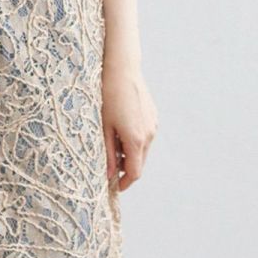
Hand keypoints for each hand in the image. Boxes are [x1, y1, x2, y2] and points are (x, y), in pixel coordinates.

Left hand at [101, 57, 157, 191]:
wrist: (122, 70)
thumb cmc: (108, 97)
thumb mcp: (104, 127)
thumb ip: (108, 153)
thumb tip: (108, 174)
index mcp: (136, 140)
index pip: (134, 173)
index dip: (124, 183)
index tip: (113, 187)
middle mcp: (149, 135)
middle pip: (140, 163)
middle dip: (126, 169)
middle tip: (109, 169)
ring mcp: (153, 126)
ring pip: (143, 150)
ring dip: (130, 154)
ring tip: (112, 144)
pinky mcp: (153, 117)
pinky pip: (145, 137)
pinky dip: (135, 142)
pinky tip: (121, 130)